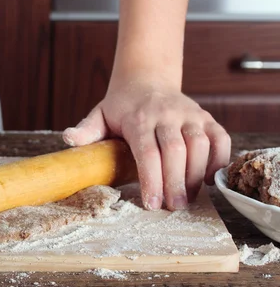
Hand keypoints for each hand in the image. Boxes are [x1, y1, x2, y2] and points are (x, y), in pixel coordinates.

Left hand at [62, 80, 230, 210]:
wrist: (146, 79)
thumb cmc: (121, 105)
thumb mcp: (99, 115)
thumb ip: (86, 130)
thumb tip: (67, 139)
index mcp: (138, 118)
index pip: (146, 151)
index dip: (151, 179)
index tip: (151, 204)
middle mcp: (166, 114)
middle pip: (175, 151)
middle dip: (175, 182)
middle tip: (173, 207)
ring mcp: (189, 114)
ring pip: (200, 145)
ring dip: (196, 175)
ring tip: (187, 199)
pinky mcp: (206, 117)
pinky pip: (220, 138)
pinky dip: (218, 160)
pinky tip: (207, 180)